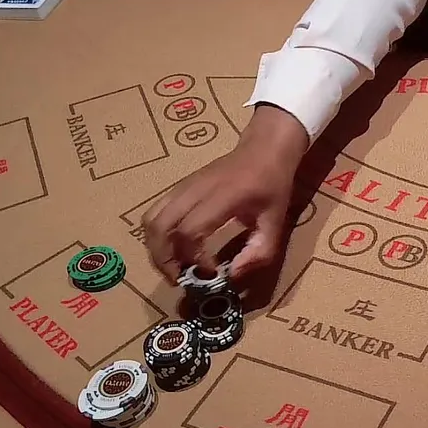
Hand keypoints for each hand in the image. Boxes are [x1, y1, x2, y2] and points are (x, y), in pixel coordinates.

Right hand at [141, 105, 308, 283]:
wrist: (263, 149)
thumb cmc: (271, 185)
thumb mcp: (276, 220)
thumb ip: (260, 250)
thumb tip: (233, 275)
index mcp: (223, 196)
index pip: (190, 230)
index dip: (193, 257)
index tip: (210, 271)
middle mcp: (195, 190)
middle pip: (159, 227)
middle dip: (163, 259)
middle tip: (180, 278)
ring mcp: (182, 186)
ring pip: (150, 220)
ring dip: (156, 249)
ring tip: (174, 266)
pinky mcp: (178, 187)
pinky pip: (155, 213)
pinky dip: (157, 235)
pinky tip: (174, 247)